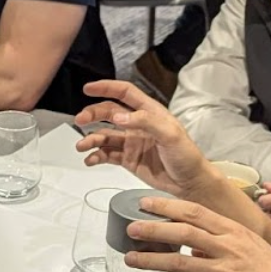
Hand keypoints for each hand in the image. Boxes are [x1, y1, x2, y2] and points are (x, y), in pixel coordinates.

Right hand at [73, 79, 216, 197]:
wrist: (190, 183)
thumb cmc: (187, 156)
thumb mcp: (170, 134)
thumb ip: (145, 122)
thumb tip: (119, 117)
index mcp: (150, 112)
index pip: (125, 93)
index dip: (106, 88)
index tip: (88, 88)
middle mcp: (138, 125)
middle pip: (109, 113)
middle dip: (93, 114)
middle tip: (80, 119)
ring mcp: (132, 142)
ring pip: (105, 135)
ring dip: (91, 138)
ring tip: (82, 146)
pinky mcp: (128, 159)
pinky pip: (107, 155)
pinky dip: (96, 156)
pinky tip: (91, 160)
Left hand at [124, 195, 270, 271]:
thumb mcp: (250, 246)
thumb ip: (222, 242)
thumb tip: (195, 245)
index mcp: (234, 231)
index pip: (195, 212)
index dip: (167, 206)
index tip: (145, 203)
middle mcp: (227, 247)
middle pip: (183, 232)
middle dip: (153, 229)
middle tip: (130, 228)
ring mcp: (224, 271)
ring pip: (180, 262)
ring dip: (151, 260)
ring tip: (130, 259)